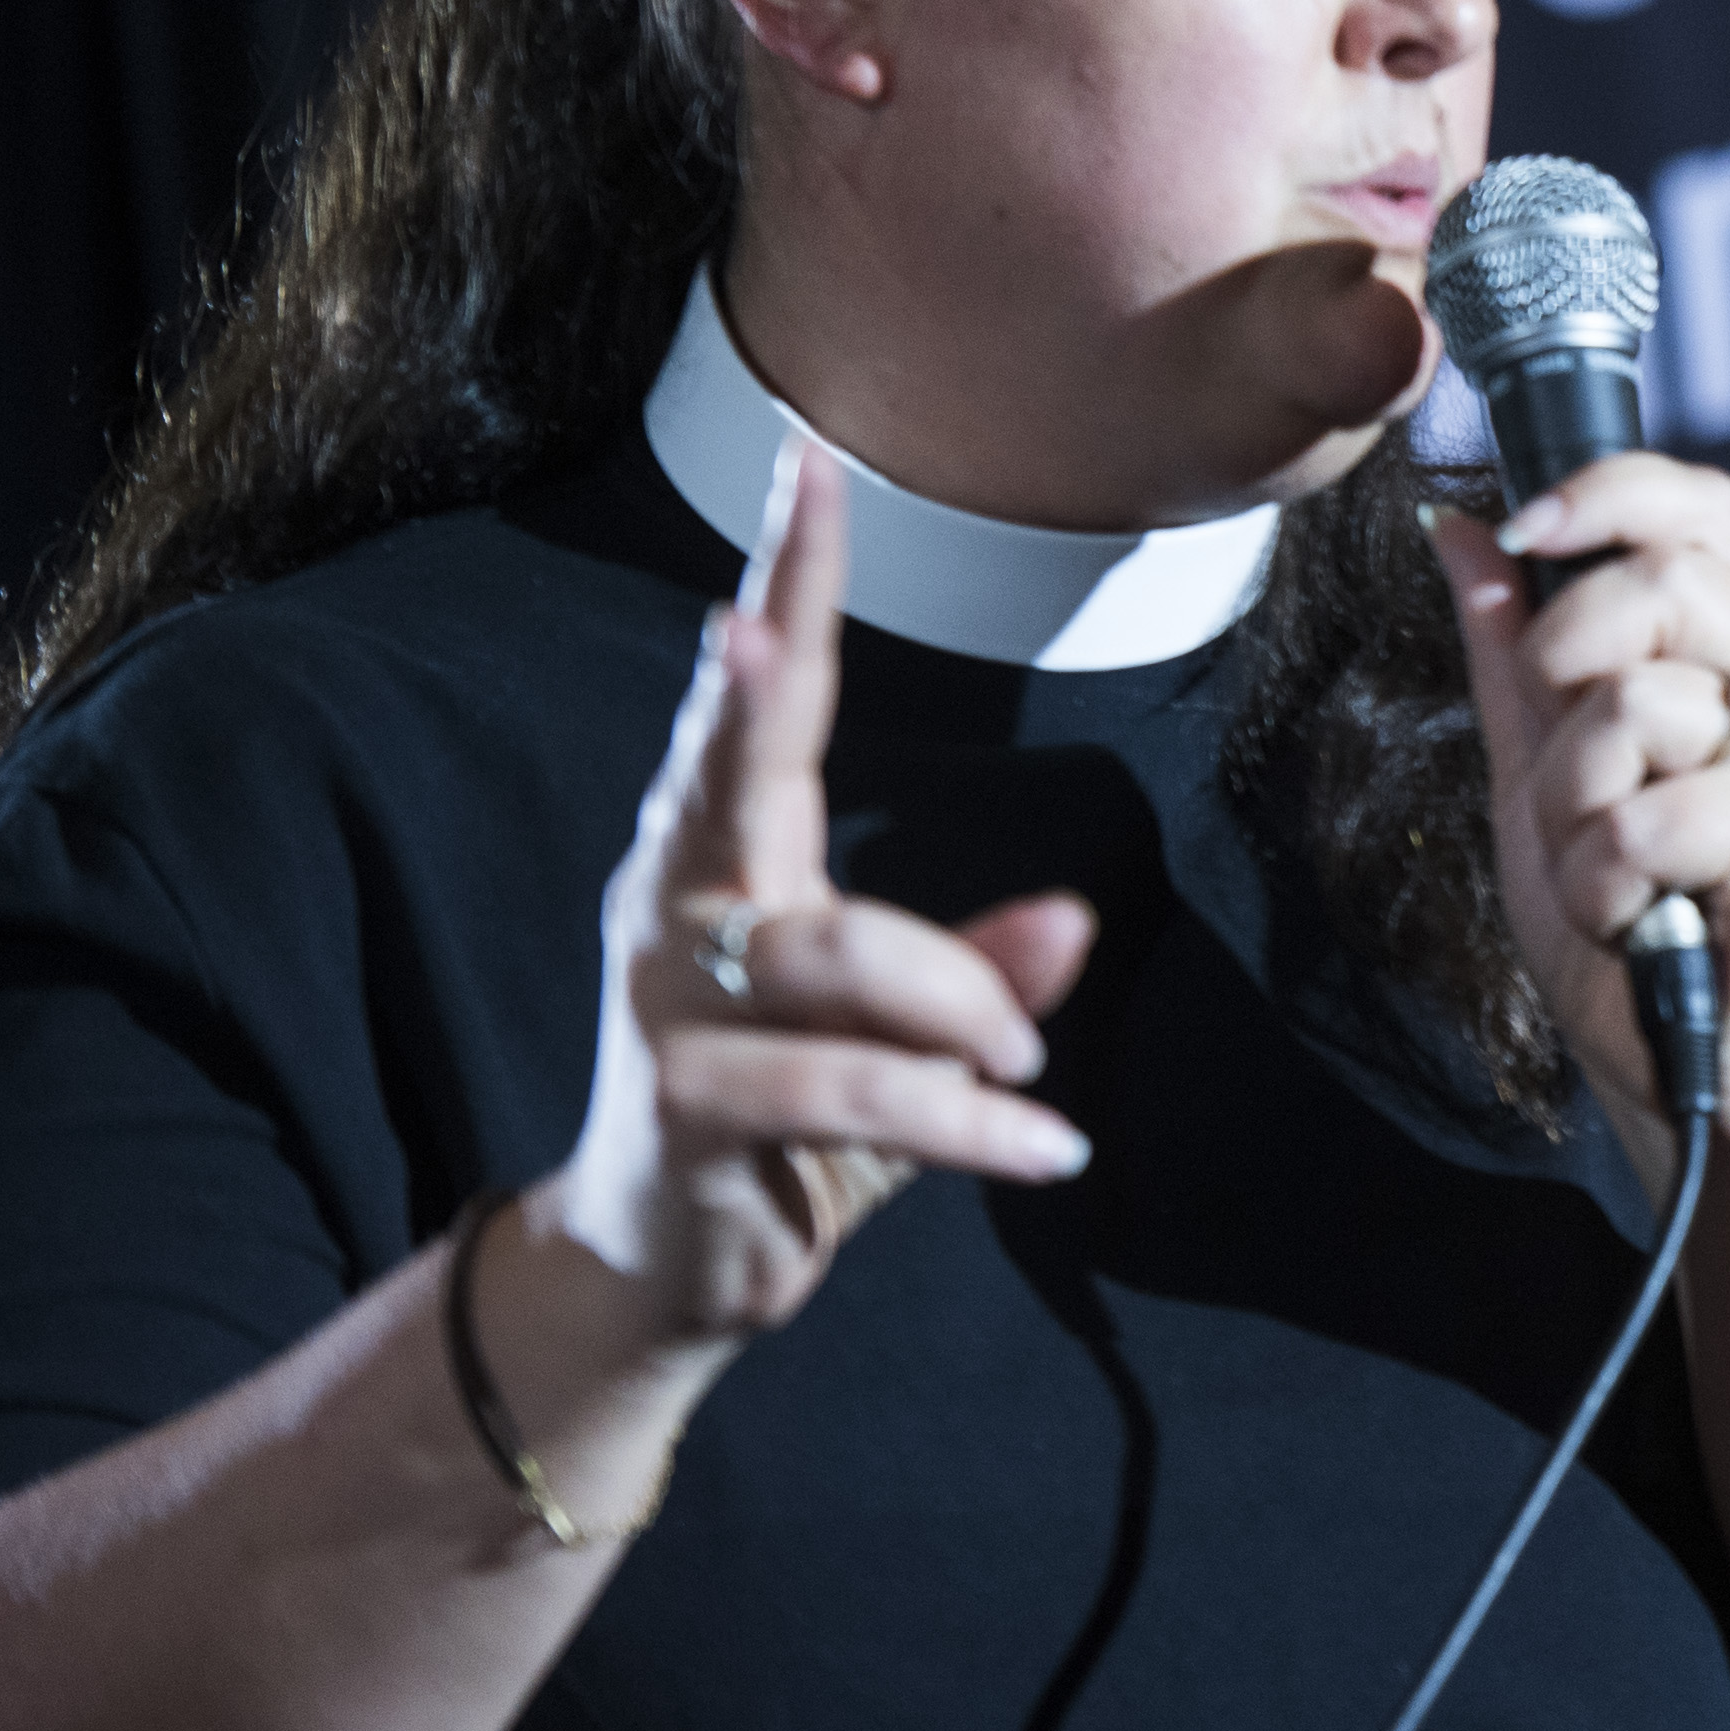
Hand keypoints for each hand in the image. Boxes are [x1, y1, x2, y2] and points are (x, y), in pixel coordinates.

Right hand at [547, 444, 1096, 1350]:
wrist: (658, 1268)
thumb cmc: (787, 1123)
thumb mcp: (903, 1039)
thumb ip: (975, 975)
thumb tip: (1072, 920)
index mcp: (730, 859)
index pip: (766, 700)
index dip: (788, 584)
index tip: (809, 461)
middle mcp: (681, 909)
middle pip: (726, 773)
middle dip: (745, 691)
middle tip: (751, 625)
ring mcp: (672, 1007)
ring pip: (834, 953)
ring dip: (959, 1003)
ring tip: (1027, 1066)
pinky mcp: (689, 1112)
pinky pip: (849, 1093)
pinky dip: (964, 1123)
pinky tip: (1044, 1149)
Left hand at [1431, 452, 1729, 1187]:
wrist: (1686, 1074)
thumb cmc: (1627, 933)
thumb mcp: (1534, 776)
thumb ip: (1507, 652)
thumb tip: (1463, 525)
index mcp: (1720, 658)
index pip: (1701, 510)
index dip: (1613, 488)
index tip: (1529, 526)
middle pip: (1667, 577)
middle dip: (1565, 654)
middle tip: (1558, 756)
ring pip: (1639, 704)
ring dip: (1573, 804)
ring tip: (1601, 871)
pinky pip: (1651, 818)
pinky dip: (1606, 883)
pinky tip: (1633, 921)